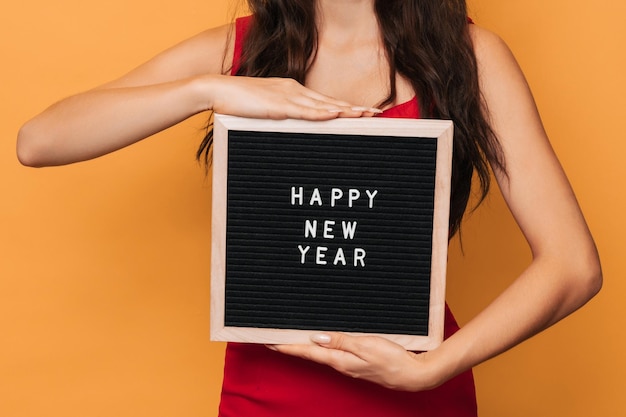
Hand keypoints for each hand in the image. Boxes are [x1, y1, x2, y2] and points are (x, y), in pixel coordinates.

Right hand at [208, 75, 380, 119]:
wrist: (217, 89)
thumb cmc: (238, 102)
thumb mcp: (265, 109)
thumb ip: (281, 114)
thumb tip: (293, 125)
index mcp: (293, 91)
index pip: (326, 101)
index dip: (347, 107)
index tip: (364, 113)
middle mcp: (295, 90)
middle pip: (331, 101)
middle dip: (355, 109)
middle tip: (377, 114)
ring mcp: (287, 96)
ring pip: (324, 105)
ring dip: (346, 111)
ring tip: (365, 116)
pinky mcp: (277, 105)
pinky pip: (304, 110)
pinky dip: (321, 113)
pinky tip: (336, 115)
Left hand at [268, 333, 443, 390]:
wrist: (415, 374)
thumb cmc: (393, 360)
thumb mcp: (366, 346)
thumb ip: (341, 341)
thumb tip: (316, 337)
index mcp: (340, 360)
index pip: (307, 351)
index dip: (287, 345)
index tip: (269, 340)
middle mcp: (341, 364)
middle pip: (310, 352)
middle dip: (291, 344)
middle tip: (273, 337)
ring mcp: (349, 364)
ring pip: (320, 352)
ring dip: (304, 345)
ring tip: (290, 337)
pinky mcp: (358, 362)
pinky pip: (334, 352)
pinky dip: (322, 345)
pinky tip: (321, 341)